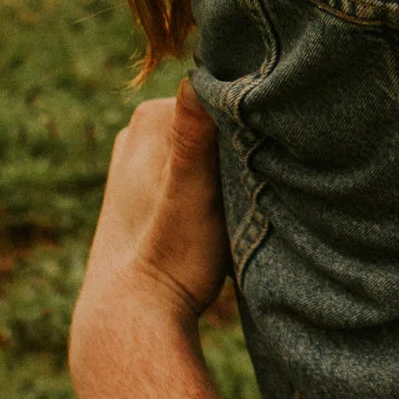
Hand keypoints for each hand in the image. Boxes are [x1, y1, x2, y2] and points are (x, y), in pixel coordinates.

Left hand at [74, 86, 232, 344]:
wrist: (134, 320)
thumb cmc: (169, 259)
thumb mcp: (192, 194)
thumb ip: (195, 136)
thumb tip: (197, 79)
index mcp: (150, 118)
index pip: (223, 96)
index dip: (254, 125)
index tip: (265, 162)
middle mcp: (137, 133)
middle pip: (215, 122)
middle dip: (238, 149)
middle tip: (252, 190)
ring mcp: (138, 164)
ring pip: (206, 151)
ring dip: (227, 173)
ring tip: (232, 209)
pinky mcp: (144, 194)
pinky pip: (193, 174)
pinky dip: (211, 189)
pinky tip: (215, 220)